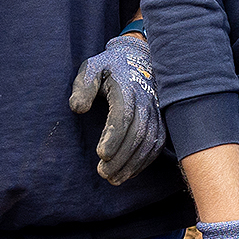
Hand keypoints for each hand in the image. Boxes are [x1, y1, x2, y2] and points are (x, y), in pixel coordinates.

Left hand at [67, 31, 163, 183]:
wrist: (139, 59)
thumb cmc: (109, 67)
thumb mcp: (91, 68)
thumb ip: (83, 86)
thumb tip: (77, 108)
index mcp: (127, 87)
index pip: (123, 115)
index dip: (114, 136)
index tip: (101, 154)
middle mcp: (146, 100)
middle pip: (137, 133)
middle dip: (121, 157)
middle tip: (103, 174)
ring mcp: (156, 112)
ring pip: (149, 142)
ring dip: (133, 164)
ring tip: (114, 179)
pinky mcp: (161, 121)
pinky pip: (157, 144)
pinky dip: (144, 161)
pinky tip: (129, 173)